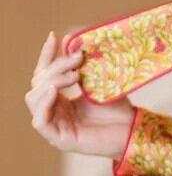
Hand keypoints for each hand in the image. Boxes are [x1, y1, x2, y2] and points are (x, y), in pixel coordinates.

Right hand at [25, 31, 136, 157]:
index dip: (47, 55)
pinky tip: (55, 91)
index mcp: (61, 99)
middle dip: (56, 66)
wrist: (133, 129)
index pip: (45, 74)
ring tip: (74, 76)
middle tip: (78, 59)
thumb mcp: (100, 83)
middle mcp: (54, 111)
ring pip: (34, 98)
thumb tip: (76, 40)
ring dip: (51, 82)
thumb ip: (87, 67)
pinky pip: (39, 121)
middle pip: (40, 82)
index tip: (54, 36)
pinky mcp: (59, 139)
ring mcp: (55, 125)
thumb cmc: (118, 109)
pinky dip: (44, 104)